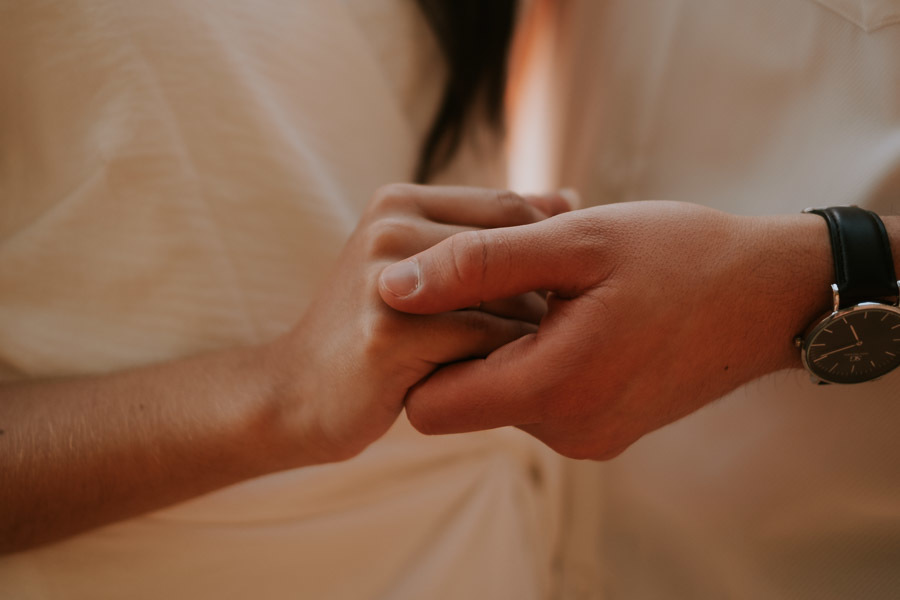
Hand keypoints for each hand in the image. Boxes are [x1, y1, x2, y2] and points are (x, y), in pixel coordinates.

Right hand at [266, 184, 569, 463]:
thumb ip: (489, 232)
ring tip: (519, 362)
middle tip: (551, 335)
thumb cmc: (374, 330)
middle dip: (541, 296)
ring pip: (510, 296)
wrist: (293, 392)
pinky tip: (496, 384)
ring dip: (529, 334)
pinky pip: (489, 341)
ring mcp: (388, 277)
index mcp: (398, 200)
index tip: (559, 294)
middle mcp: (391, 226)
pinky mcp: (390, 332)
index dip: (548, 253)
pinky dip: (507, 364)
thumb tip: (572, 197)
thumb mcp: (425, 265)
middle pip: (516, 249)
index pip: (511, 208)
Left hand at [379, 201, 832, 458]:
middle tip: (508, 277)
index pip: (428, 405)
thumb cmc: (679, 255)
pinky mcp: (604, 430)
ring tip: (553, 290)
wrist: (769, 295)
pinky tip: (575, 313)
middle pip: (462, 401)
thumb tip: (390, 287)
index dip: (423, 348)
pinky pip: (539, 399)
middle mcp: (566, 431)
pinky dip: (540, 355)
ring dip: (507, 342)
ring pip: (500, 396)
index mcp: (554, 388)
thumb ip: (478, 264)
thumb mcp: (576, 240)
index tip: (448, 294)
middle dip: (467, 338)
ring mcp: (588, 438)